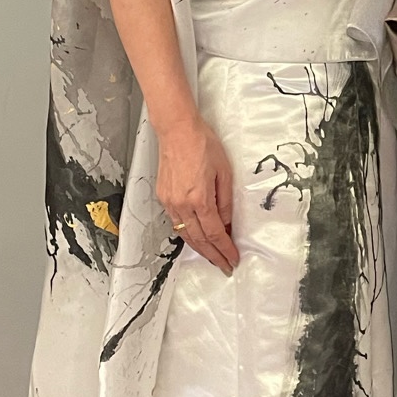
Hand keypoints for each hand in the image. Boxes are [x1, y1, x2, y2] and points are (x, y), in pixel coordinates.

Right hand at [156, 114, 239, 271]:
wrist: (177, 130)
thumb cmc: (202, 144)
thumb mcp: (224, 172)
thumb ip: (225, 201)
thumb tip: (227, 223)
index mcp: (199, 199)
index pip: (215, 233)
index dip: (225, 249)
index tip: (232, 259)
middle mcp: (182, 204)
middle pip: (199, 240)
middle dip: (213, 256)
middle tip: (224, 266)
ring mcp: (170, 202)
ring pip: (186, 234)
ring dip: (200, 249)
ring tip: (212, 257)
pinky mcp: (163, 197)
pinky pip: (177, 223)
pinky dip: (188, 234)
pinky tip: (196, 238)